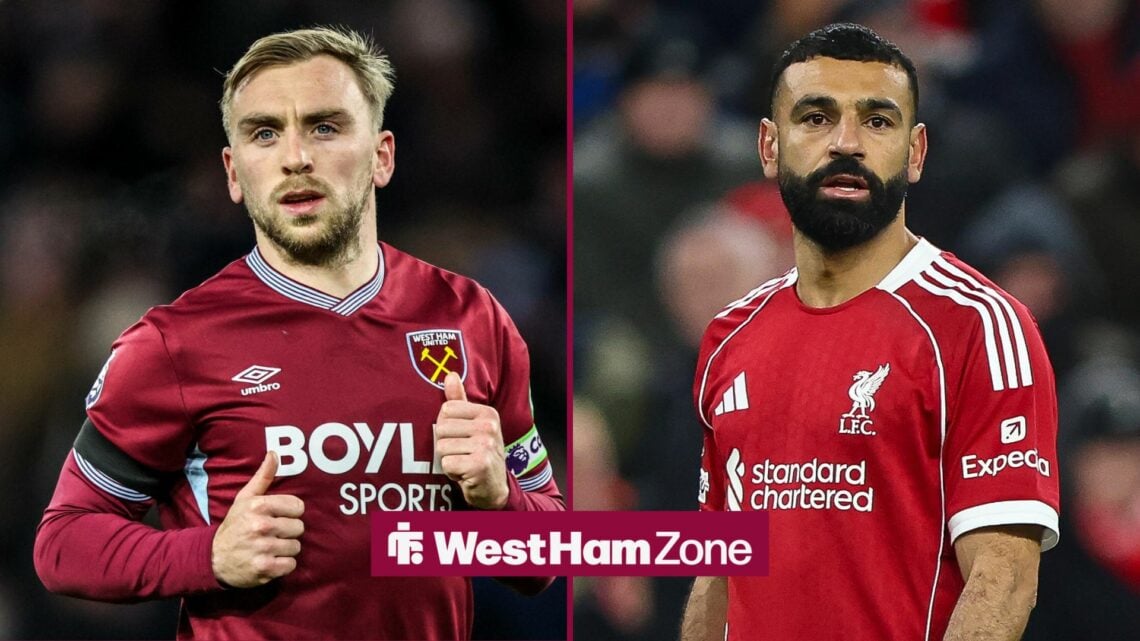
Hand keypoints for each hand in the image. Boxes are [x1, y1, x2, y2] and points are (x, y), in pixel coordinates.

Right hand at [211, 452, 304, 587]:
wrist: (213, 558)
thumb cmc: (234, 526)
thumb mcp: (244, 499)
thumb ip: (263, 477)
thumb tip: (274, 453)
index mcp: (258, 506)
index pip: (298, 507)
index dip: (290, 513)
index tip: (278, 517)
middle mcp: (261, 526)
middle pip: (299, 527)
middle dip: (288, 532)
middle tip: (272, 534)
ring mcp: (262, 548)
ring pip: (296, 547)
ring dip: (285, 549)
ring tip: (270, 547)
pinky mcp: (264, 568)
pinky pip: (290, 565)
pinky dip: (283, 565)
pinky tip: (270, 560)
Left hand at [434, 372, 508, 508]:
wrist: (494, 486)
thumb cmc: (479, 452)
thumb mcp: (473, 425)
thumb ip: (459, 401)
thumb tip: (449, 375)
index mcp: (487, 413)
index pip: (446, 409)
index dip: (446, 426)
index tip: (461, 437)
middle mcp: (489, 426)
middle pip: (441, 428)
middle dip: (445, 444)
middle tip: (462, 453)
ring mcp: (486, 445)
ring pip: (441, 447)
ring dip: (448, 460)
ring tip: (463, 462)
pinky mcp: (479, 465)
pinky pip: (446, 464)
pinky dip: (451, 472)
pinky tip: (465, 473)